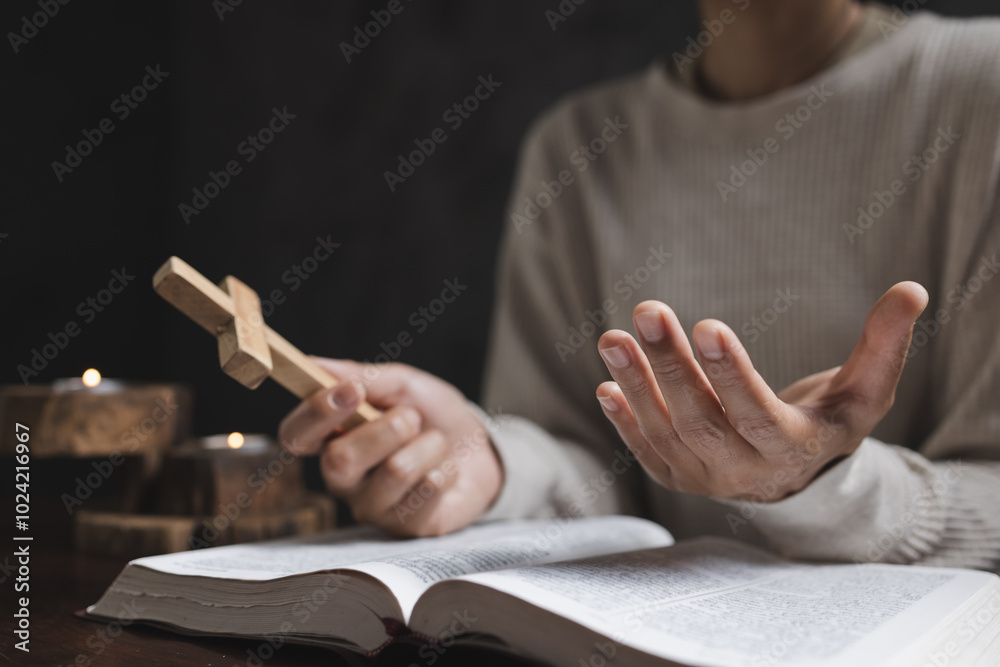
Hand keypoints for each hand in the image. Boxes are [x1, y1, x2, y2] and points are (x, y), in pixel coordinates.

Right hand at [278, 359, 502, 536]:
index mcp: (331, 438)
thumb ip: (363, 376)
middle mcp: (342, 478)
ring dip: (427, 446)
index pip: (295, 435)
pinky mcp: (405, 527)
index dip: (316, 414)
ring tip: (434, 444)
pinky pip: (427, 490)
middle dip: (387, 429)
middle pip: (340, 460)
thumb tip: (315, 364)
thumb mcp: (403, 385)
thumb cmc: (432, 417)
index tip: (352, 391)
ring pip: (393, 472)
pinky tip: (444, 471)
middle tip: (412, 417)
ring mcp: (371, 507)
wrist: (480, 449)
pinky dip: (445, 469)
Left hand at [595, 282, 927, 500]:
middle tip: (647, 312)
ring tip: (612, 338)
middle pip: (701, 420)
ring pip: (666, 433)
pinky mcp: (677, 477)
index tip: (707, 324)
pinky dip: (625, 422)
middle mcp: (745, 471)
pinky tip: (606, 384)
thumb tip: (912, 290)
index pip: (756, 412)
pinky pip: (647, 452)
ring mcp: (706, 479)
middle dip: (671, 367)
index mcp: (793, 449)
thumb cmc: (830, 421)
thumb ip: (884, 346)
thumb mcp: (864, 392)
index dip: (731, 372)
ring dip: (637, 385)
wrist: (796, 478)